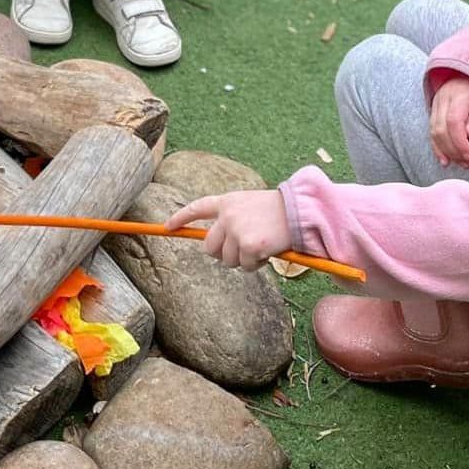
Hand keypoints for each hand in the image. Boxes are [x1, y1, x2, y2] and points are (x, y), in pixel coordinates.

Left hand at [167, 189, 290, 270]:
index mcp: (227, 202)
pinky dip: (257, 265)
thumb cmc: (278, 211)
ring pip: (227, 260)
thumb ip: (231, 218)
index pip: (197, 208)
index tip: (168, 227)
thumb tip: (217, 245)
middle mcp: (227, 216)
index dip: (181, 218)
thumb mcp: (249, 206)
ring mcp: (237, 231)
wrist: (300, 211)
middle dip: (222, 254)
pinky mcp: (249, 246)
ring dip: (243, 260)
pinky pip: (245, 266)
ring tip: (260, 247)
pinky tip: (268, 252)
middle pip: (209, 247)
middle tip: (242, 251)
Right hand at [429, 74, 468, 167]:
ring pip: (434, 132)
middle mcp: (442, 99)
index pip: (454, 122)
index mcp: (459, 94)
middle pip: (441, 129)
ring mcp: (435, 105)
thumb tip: (468, 134)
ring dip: (446, 151)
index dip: (461, 143)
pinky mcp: (432, 111)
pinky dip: (437, 147)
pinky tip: (444, 160)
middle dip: (454, 151)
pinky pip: (430, 131)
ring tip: (462, 164)